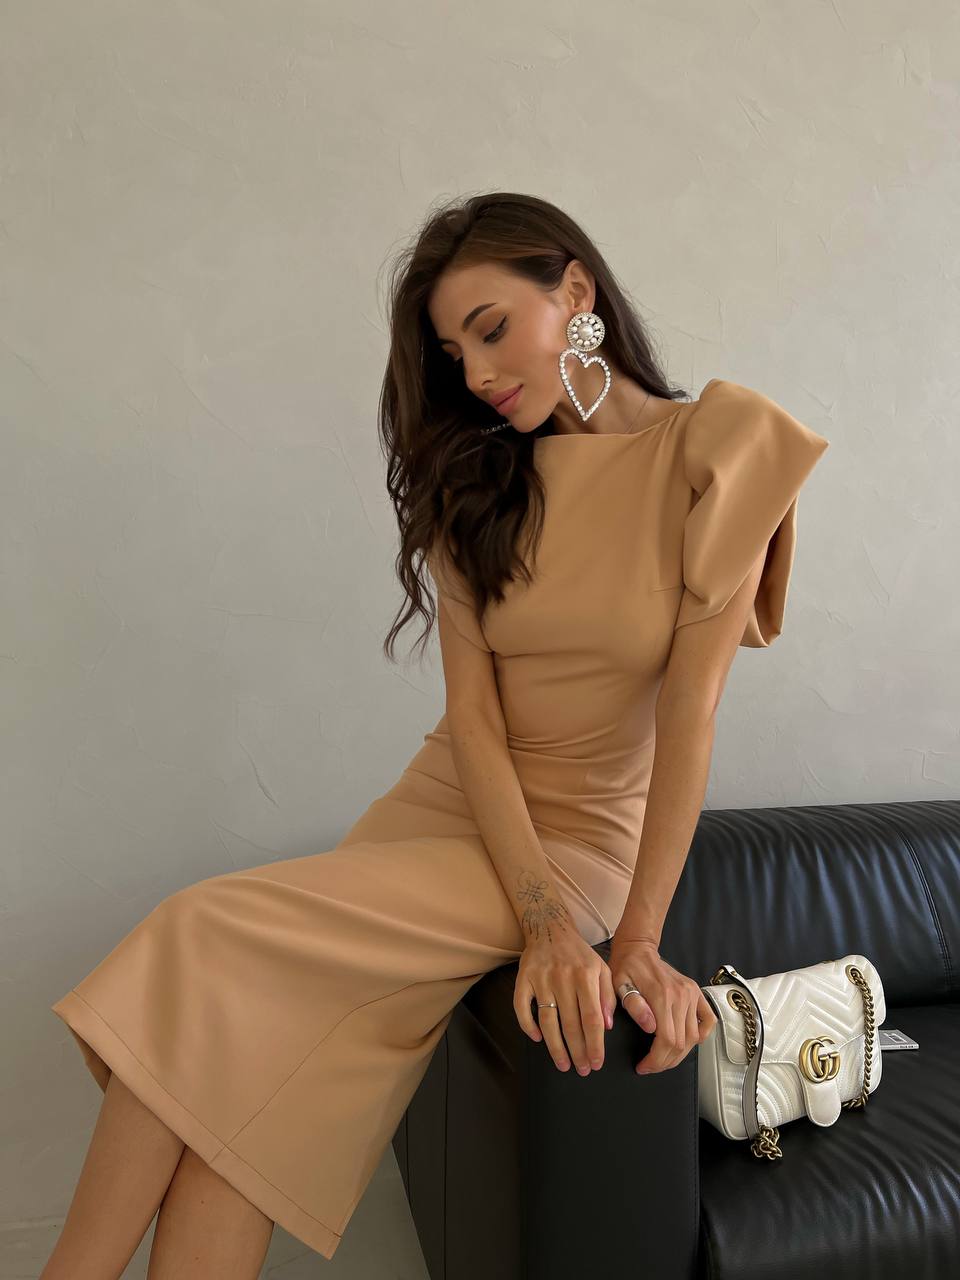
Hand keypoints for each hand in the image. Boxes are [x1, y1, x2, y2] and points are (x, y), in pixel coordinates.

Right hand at [513, 925, 616, 1074]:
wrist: (550, 929)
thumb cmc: (579, 954)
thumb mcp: (602, 969)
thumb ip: (608, 996)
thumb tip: (607, 1026)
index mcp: (585, 976)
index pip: (592, 1018)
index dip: (595, 1044)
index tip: (596, 1062)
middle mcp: (563, 978)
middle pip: (571, 1024)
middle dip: (578, 1051)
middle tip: (582, 1069)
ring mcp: (541, 979)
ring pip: (547, 1021)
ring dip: (555, 1047)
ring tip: (563, 1064)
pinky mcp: (523, 979)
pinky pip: (521, 1007)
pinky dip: (527, 1025)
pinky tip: (537, 1038)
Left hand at [608, 934, 717, 1074]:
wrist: (639, 949)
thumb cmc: (626, 968)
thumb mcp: (620, 985)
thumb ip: (635, 1006)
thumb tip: (651, 1028)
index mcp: (662, 995)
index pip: (667, 1040)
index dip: (656, 1060)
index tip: (644, 1067)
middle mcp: (682, 996)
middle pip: (681, 1043)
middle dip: (665, 1061)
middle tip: (650, 1066)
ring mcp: (692, 994)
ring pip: (693, 1038)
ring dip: (679, 1055)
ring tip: (663, 1058)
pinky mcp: (696, 993)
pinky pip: (708, 1021)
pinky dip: (701, 1036)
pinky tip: (687, 1042)